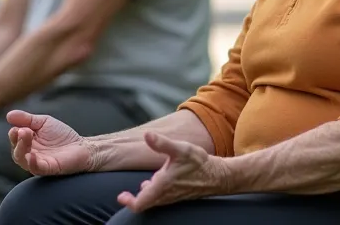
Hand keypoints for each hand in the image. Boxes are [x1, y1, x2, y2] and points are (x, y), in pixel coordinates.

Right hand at [6, 110, 94, 175]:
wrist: (81, 146)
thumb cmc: (61, 135)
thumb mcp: (43, 122)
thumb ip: (26, 119)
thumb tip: (8, 115)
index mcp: (27, 144)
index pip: (15, 140)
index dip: (14, 133)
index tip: (17, 126)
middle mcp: (30, 155)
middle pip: (16, 151)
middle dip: (17, 140)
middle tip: (23, 130)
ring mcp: (38, 163)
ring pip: (23, 160)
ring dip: (21, 148)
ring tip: (25, 135)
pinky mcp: (49, 169)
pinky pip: (36, 168)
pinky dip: (32, 162)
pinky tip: (32, 155)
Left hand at [116, 132, 230, 212]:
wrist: (218, 175)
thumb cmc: (199, 163)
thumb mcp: (180, 149)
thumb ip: (162, 143)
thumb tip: (147, 134)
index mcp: (163, 186)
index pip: (140, 203)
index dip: (129, 202)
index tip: (121, 196)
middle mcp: (166, 195)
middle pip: (145, 204)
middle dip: (134, 199)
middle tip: (124, 194)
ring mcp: (172, 197)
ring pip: (153, 201)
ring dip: (145, 196)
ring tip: (141, 186)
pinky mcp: (178, 195)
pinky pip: (161, 199)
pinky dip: (154, 193)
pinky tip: (155, 182)